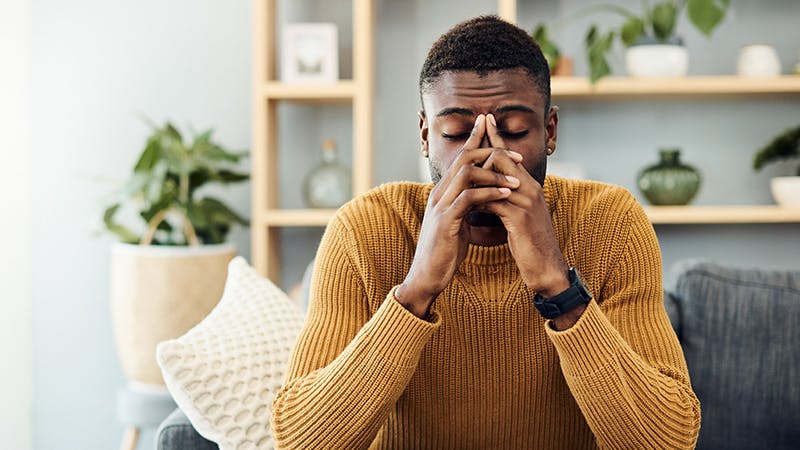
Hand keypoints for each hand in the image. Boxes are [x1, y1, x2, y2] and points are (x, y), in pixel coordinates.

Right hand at [396, 115, 522, 317]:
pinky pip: (468, 198)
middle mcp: (439, 194)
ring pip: (466, 174)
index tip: (493, 129)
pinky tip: (505, 194)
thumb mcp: (456, 222)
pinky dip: (489, 193)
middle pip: (463, 158)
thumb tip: (480, 196)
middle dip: (490, 150)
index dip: (476, 140)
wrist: (427, 276)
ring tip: (516, 180)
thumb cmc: (444, 252)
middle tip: (516, 154)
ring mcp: (440, 206)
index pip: (460, 158)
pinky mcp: (446, 221)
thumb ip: (464, 206)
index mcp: (442, 192)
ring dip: (494, 173)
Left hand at [479, 114, 569, 298]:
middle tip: (470, 140)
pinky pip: (494, 202)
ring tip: (459, 172)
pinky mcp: (520, 219)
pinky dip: (478, 200)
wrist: (547, 268)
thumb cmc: (531, 243)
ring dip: (476, 175)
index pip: (511, 155)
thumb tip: (487, 191)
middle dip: (483, 149)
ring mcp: (526, 202)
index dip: (497, 137)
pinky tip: (466, 202)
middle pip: (503, 158)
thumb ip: (506, 200)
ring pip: (496, 177)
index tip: (484, 120)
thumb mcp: (518, 217)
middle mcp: (530, 189)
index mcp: (529, 187)